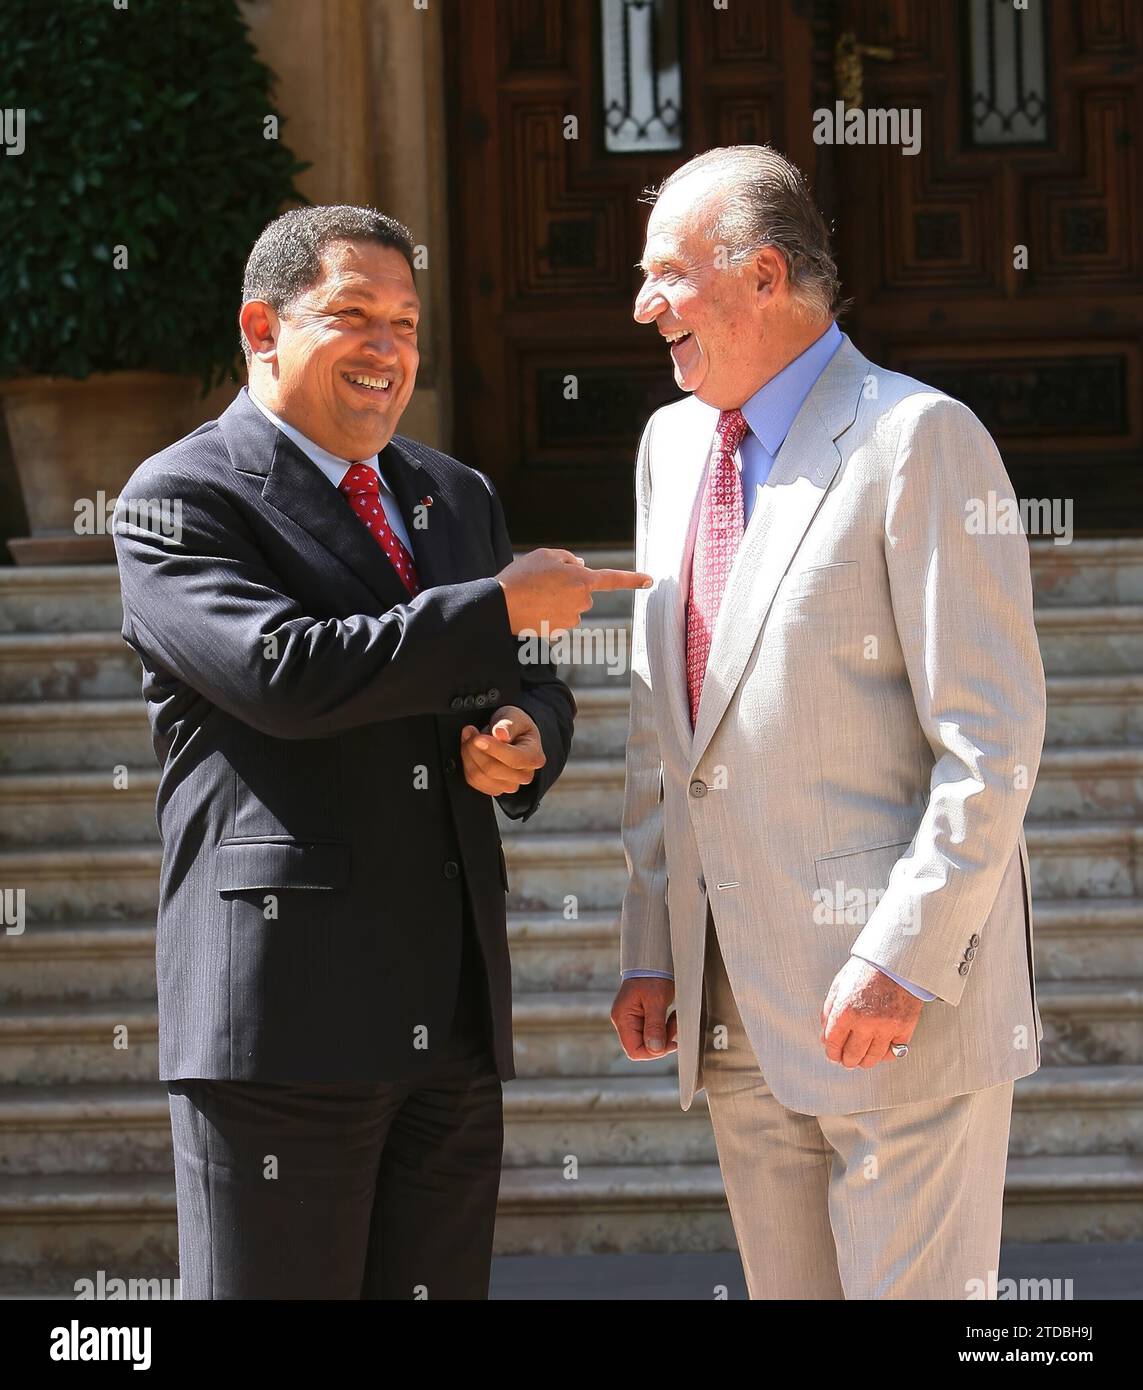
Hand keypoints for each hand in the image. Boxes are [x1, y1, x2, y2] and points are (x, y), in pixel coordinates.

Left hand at [460, 705, 545, 796]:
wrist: (512, 735)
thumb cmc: (515, 725)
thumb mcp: (514, 716)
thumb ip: (508, 724)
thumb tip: (501, 734)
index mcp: (534, 757)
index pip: (514, 759)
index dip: (494, 749)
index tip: (478, 738)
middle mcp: (525, 775)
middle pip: (492, 769)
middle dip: (474, 749)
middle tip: (470, 730)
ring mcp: (510, 785)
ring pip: (479, 776)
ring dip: (468, 755)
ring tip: (470, 737)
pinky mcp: (494, 789)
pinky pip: (473, 781)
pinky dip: (467, 764)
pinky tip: (470, 751)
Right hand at [497, 548, 651, 634]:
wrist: (500, 604)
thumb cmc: (523, 575)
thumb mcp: (546, 555)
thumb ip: (569, 559)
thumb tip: (582, 567)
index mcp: (583, 579)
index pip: (614, 579)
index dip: (633, 579)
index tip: (650, 580)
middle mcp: (582, 602)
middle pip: (583, 594)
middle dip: (569, 588)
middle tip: (544, 582)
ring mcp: (571, 620)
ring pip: (570, 608)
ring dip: (557, 602)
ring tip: (535, 595)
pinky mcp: (559, 633)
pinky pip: (558, 621)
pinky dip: (548, 615)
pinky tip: (533, 610)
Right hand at [611, 977, 677, 1059]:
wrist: (653, 959)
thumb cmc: (653, 976)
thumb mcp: (657, 1000)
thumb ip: (655, 1026)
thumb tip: (655, 1050)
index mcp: (623, 1018)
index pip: (634, 1050)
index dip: (653, 1052)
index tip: (670, 1041)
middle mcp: (624, 1021)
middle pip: (642, 1047)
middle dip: (662, 1041)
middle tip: (675, 1026)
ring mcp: (631, 1019)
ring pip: (650, 1040)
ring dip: (666, 1034)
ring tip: (675, 1018)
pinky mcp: (640, 1016)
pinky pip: (653, 1031)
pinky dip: (665, 1028)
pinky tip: (672, 1016)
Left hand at [820, 957, 922, 1068]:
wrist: (895, 962)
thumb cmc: (867, 970)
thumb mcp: (839, 986)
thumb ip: (828, 1013)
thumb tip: (825, 1037)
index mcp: (845, 1010)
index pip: (833, 1043)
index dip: (831, 1053)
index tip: (833, 1055)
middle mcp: (865, 1022)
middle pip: (852, 1056)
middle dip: (846, 1061)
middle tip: (846, 1060)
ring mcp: (886, 1027)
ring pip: (872, 1058)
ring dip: (864, 1061)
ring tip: (861, 1059)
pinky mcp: (904, 1028)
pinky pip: (894, 1053)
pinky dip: (886, 1055)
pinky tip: (880, 1050)